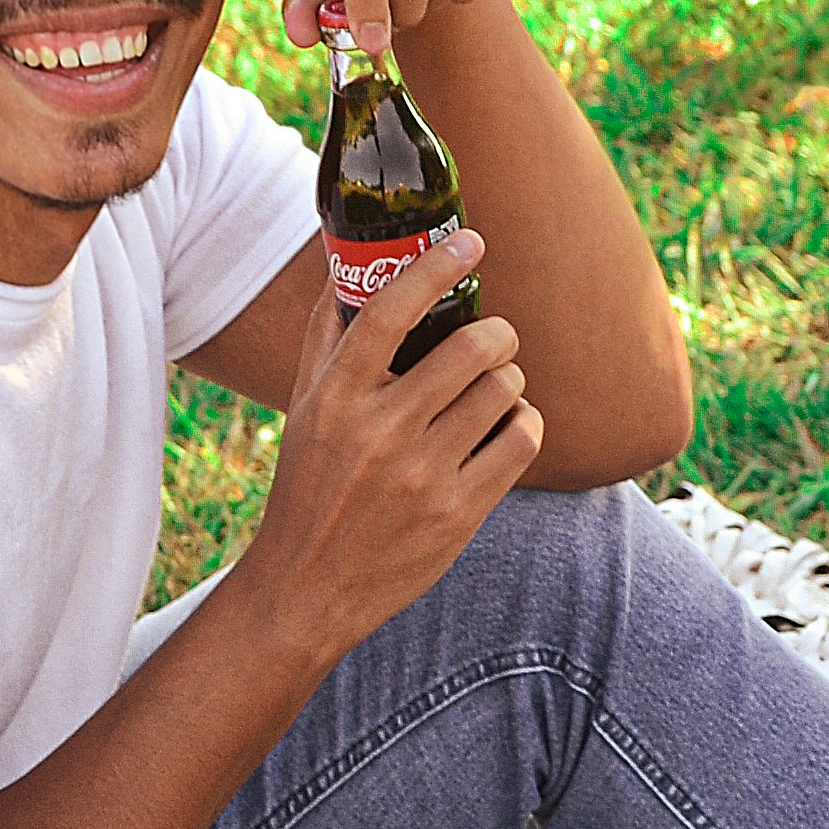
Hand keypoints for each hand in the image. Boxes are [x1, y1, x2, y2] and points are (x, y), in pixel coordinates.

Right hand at [226, 235, 539, 654]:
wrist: (308, 587)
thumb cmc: (309, 486)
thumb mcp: (304, 409)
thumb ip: (328, 339)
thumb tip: (351, 267)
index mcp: (336, 398)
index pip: (390, 311)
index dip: (437, 266)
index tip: (471, 241)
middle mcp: (379, 431)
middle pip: (472, 347)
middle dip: (498, 334)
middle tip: (495, 341)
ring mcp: (421, 475)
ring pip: (504, 390)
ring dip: (511, 379)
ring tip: (496, 390)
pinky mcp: (458, 513)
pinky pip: (521, 440)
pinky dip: (524, 423)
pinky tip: (507, 427)